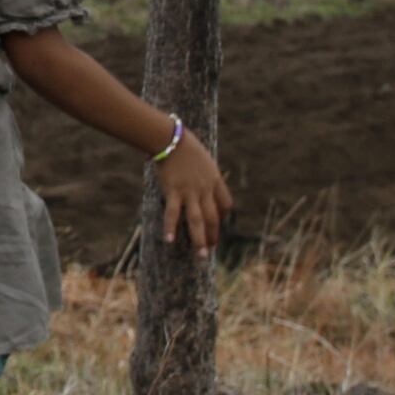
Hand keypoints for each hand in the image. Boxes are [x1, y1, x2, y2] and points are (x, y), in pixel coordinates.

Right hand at [155, 134, 232, 253]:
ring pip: (197, 220)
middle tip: (209, 251)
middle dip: (213, 236)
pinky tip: (169, 240)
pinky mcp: (173, 191)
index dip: (223, 217)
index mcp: (215, 180)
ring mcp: (189, 191)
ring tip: (201, 255)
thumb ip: (205, 172)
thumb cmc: (185, 145)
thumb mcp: (203, 159)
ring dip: (199, 239)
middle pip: (213, 217)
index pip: (226, 205)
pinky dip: (170, 227)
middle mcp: (205, 189)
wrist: (170, 138)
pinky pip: (173, 212)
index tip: (217, 224)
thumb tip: (201, 178)